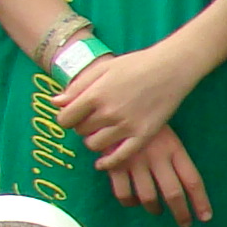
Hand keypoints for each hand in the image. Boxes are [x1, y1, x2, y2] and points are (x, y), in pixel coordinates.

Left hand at [50, 38, 201, 163]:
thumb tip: (56, 103)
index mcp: (94, 95)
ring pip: (95, 145)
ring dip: (94, 141)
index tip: (74, 115)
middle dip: (82, 126)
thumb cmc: (136, 64)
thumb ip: (78, 86)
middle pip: (80, 131)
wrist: (171, 68)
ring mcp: (126, 126)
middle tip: (93, 119)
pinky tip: (102, 163)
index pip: (65, 118)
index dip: (67, 118)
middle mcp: (107, 113)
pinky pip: (119, 157)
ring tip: (102, 133)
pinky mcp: (143, 135)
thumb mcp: (103, 68)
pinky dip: (108, 162)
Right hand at [97, 124, 213, 221]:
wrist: (113, 108)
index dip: (200, 201)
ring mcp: (135, 162)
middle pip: (173, 193)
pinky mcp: (114, 165)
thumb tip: (185, 186)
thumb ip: (174, 158)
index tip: (205, 217)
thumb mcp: (167, 135)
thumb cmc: (145, 122)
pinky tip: (133, 201)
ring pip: (148, 197)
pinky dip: (129, 202)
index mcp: (174, 149)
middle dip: (181, 213)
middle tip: (185, 224)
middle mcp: (157, 158)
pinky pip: (123, 194)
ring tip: (157, 211)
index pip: (192, 180)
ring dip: (154, 209)